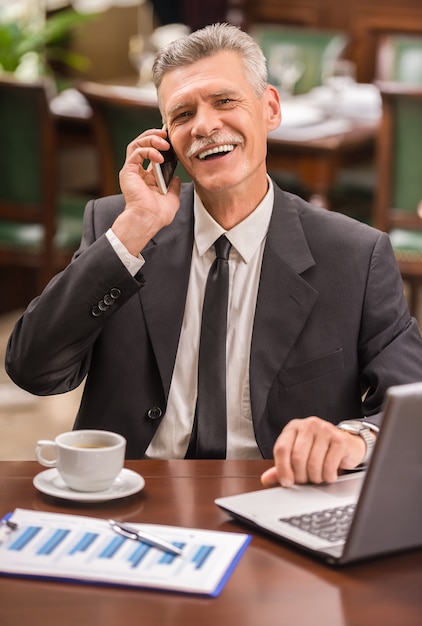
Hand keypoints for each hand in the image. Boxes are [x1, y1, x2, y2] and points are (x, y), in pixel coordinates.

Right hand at [112, 128, 181, 255]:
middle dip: (153, 136)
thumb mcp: (172, 198)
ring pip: (136, 144)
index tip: (170, 140)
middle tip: (165, 135)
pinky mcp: (128, 171)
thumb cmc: (158, 214)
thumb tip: (176, 178)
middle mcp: (138, 172)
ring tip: (164, 143)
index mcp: (147, 178)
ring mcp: (132, 171)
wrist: (148, 220)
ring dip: (150, 139)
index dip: (159, 143)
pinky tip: (159, 156)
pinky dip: (148, 150)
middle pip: (141, 145)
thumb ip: (174, 186)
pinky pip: (136, 153)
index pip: (151, 153)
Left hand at [261, 416, 369, 487]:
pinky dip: (328, 476)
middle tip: (306, 480)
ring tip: (318, 477)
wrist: (346, 444)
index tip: (286, 482)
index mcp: (293, 427)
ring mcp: (325, 429)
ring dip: (315, 478)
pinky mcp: (340, 439)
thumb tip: (266, 479)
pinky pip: (329, 465)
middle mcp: (308, 425)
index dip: (282, 469)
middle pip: (297, 458)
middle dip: (301, 476)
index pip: (281, 448)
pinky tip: (329, 474)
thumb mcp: (298, 455)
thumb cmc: (319, 449)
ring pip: (313, 463)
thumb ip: (282, 466)